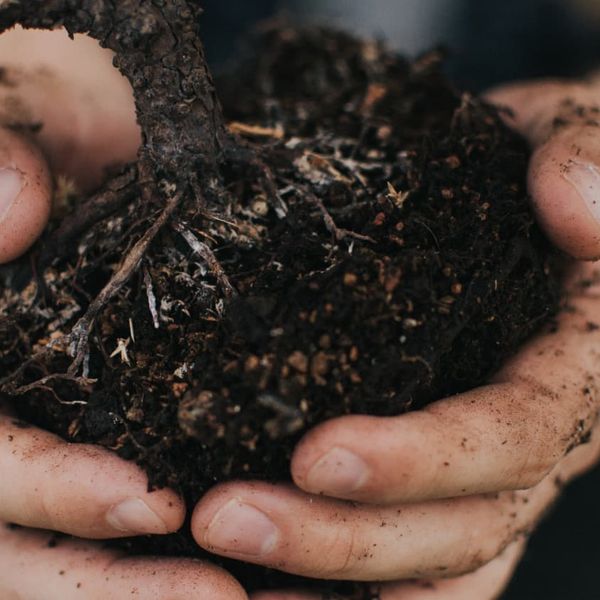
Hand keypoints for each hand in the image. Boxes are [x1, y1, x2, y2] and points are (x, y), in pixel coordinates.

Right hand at [0, 29, 245, 597]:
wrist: (76, 140)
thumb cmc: (36, 123)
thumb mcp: (4, 114)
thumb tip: (16, 205)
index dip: (47, 487)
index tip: (150, 499)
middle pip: (11, 549)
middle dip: (107, 585)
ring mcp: (36, 434)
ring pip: (58, 558)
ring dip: (145, 593)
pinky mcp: (92, 440)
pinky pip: (105, 526)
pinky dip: (162, 568)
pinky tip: (244, 574)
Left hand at [190, 77, 599, 598]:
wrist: (519, 193)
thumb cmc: (537, 163)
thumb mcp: (568, 135)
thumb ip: (583, 159)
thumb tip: (577, 210)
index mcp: (572, 366)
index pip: (510, 435)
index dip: (423, 458)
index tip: (317, 453)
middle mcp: (532, 439)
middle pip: (456, 526)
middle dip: (343, 536)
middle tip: (226, 518)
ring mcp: (485, 468)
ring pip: (426, 562)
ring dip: (325, 575)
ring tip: (223, 553)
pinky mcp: (437, 470)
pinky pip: (405, 558)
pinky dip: (339, 584)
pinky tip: (259, 583)